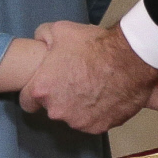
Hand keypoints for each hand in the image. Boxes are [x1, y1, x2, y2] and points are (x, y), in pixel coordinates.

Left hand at [20, 22, 157, 131]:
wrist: (130, 58)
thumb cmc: (94, 45)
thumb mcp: (60, 30)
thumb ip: (42, 37)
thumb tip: (39, 41)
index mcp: (42, 90)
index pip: (27, 102)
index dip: (37, 93)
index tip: (47, 87)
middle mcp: (56, 111)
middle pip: (52, 109)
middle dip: (61, 98)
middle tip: (76, 81)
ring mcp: (78, 122)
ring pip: (74, 117)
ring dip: (80, 106)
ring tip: (94, 87)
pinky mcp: (99, 127)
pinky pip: (94, 121)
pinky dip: (98, 112)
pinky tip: (106, 96)